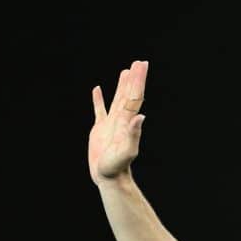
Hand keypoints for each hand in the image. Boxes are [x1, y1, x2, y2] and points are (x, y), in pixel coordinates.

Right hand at [88, 60, 148, 184]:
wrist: (109, 177)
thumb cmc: (117, 166)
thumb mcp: (126, 151)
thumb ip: (134, 134)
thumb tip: (141, 116)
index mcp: (127, 121)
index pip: (134, 96)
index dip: (138, 80)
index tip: (142, 66)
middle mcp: (121, 120)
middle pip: (128, 94)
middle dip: (134, 78)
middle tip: (139, 63)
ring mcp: (111, 124)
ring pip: (117, 99)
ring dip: (122, 85)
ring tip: (126, 71)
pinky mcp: (99, 129)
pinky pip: (99, 110)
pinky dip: (98, 99)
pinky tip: (98, 89)